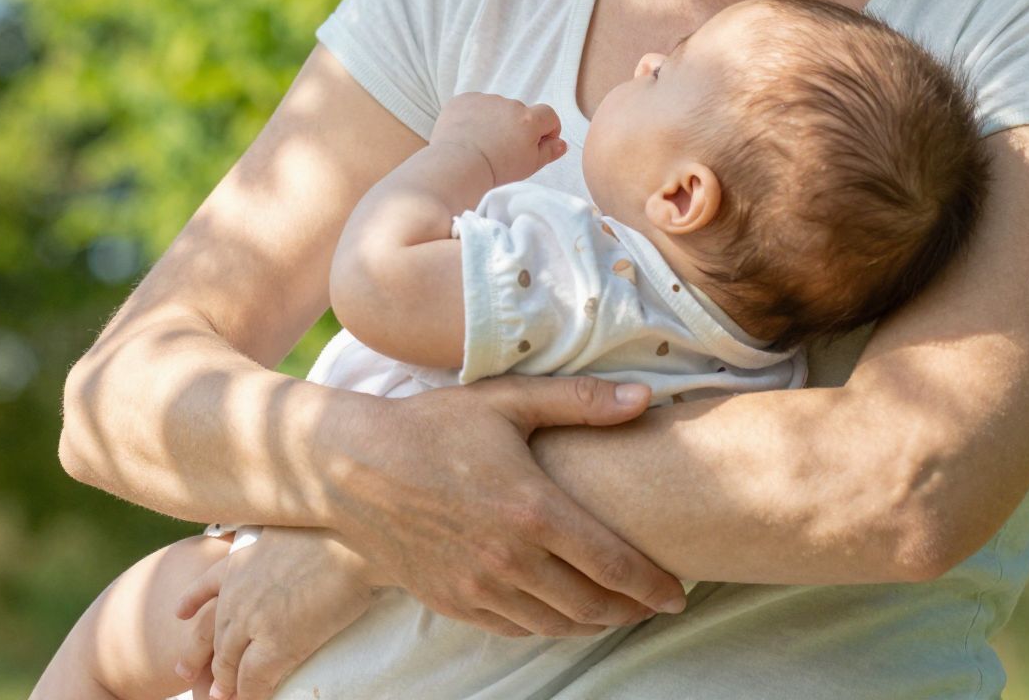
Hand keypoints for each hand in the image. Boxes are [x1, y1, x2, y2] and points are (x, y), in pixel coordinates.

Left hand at [189, 527, 376, 699]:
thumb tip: (280, 530)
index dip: (192, 604)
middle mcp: (238, 592)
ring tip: (221, 696)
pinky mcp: (276, 645)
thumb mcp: (287, 522)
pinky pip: (254, 681)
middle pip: (212, 634)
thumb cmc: (335, 525)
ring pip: (228, 662)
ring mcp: (253, 621)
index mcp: (241, 561)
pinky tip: (253, 699)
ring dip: (225, 682)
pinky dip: (251, 694)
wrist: (353, 540)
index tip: (179, 613)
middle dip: (200, 656)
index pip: (205, 587)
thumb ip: (272, 535)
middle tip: (186, 673)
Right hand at [324, 375, 686, 637]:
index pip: (614, 565)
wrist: (350, 467)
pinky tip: (560, 612)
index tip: (678, 594)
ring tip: (615, 611)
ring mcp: (479, 588)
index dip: (653, 586)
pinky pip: (514, 629)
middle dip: (632, 610)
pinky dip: (546, 626)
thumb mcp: (506, 400)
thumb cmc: (432, 426)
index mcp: (533, 510)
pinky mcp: (453, 603)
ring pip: (555, 624)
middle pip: (592, 605)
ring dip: (593, 623)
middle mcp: (510, 559)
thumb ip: (579, 401)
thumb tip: (645, 398)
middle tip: (655, 605)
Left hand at [428, 93, 566, 187]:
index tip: (538, 143)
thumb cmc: (496, 169)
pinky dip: (472, 116)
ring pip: (495, 109)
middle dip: (516, 127)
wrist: (457, 165)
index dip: (547, 129)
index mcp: (529, 119)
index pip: (548, 115)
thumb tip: (561, 143)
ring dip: (493, 121)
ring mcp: (484, 100)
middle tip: (502, 150)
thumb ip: (549, 152)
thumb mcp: (530, 165)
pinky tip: (467, 135)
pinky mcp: (463, 100)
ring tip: (481, 144)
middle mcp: (509, 104)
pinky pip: (474, 105)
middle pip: (520, 113)